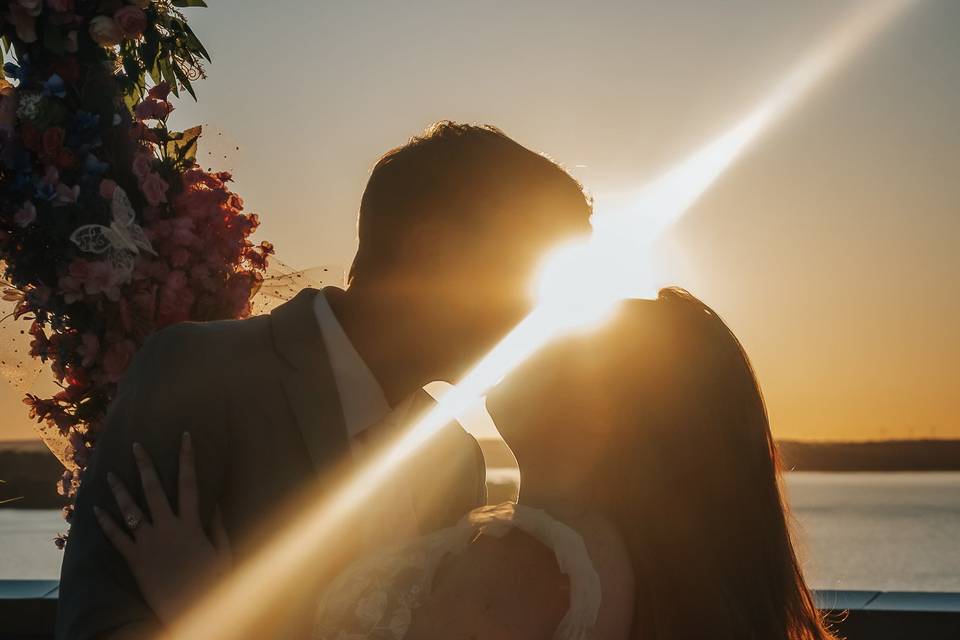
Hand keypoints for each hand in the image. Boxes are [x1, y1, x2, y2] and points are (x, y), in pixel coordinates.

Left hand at [94, 432, 231, 625]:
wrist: (191, 610)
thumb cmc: (212, 582)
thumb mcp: (223, 552)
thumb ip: (217, 526)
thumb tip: (215, 502)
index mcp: (190, 524)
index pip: (189, 484)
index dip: (187, 458)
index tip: (185, 437)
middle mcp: (167, 528)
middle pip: (154, 490)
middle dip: (145, 465)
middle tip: (136, 446)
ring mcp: (148, 544)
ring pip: (130, 511)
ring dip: (119, 490)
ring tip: (109, 474)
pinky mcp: (134, 560)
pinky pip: (116, 538)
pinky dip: (105, 523)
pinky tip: (95, 510)